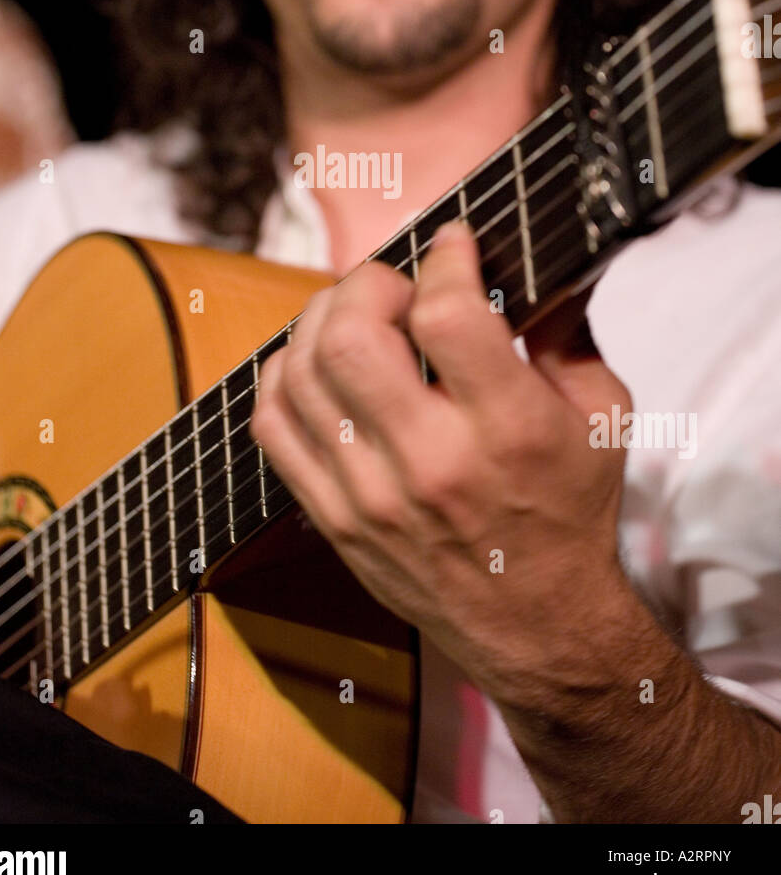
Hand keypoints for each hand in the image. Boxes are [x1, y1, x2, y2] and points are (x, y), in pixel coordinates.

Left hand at [250, 220, 632, 697]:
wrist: (538, 627)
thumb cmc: (572, 512)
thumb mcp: (603, 417)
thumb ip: (567, 332)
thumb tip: (537, 259)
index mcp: (509, 430)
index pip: (446, 315)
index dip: (445, 259)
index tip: (453, 247)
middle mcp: (431, 462)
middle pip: (351, 335)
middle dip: (367, 283)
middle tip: (395, 286)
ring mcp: (370, 495)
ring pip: (301, 372)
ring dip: (321, 319)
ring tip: (355, 315)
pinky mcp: (333, 518)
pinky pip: (271, 425)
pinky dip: (283, 375)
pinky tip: (317, 364)